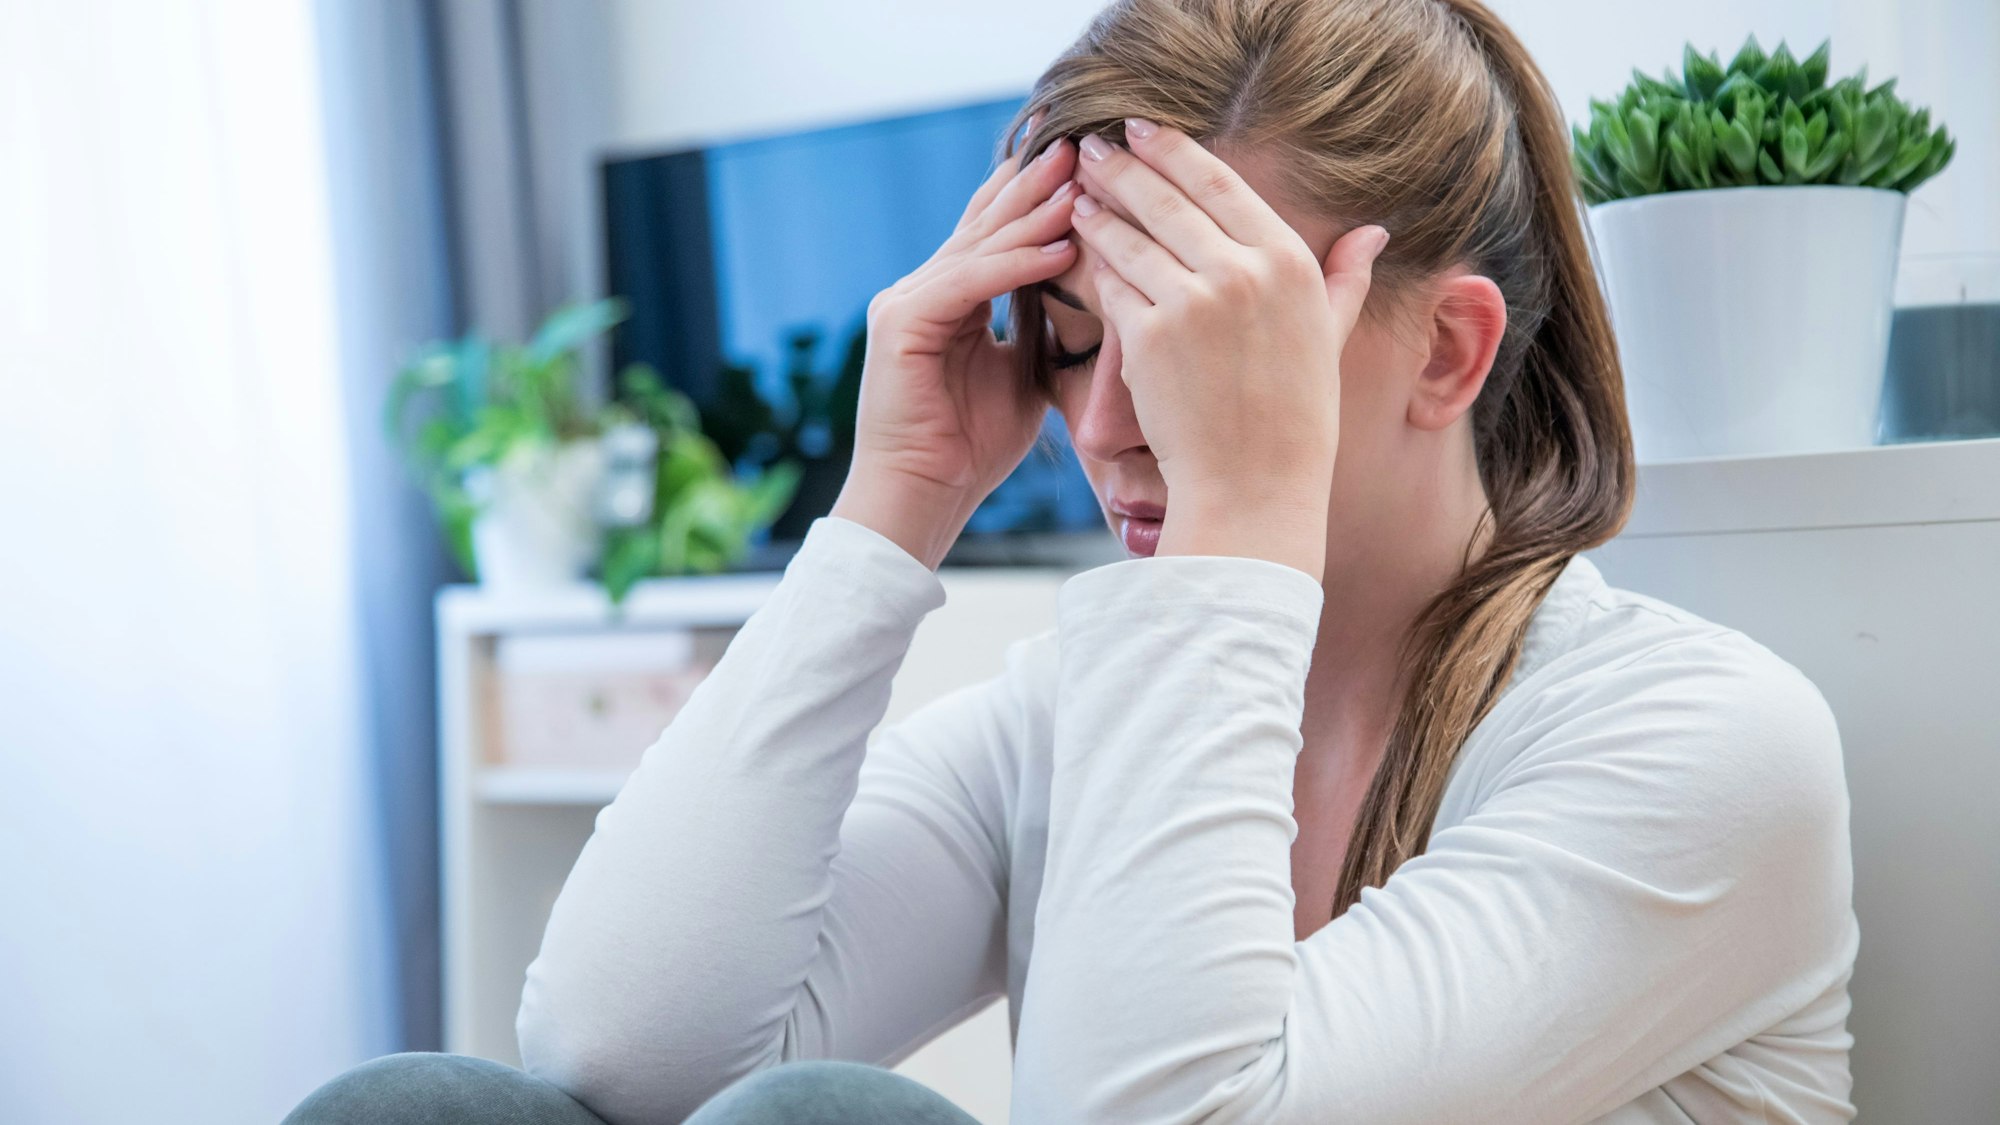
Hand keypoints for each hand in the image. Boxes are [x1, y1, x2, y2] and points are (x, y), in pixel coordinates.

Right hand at [832, 114, 1082, 568]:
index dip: (1037, 201)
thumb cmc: (971, 450)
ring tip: (1081, 183)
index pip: (994, 235)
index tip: (1088, 171)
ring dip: (1034, 215)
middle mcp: (921, 289)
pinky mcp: (902, 323)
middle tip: (1083, 146)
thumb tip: (1086, 292)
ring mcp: (906, 301)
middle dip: (1035, 186)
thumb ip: (1040, 330)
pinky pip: (969, 282)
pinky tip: (1060, 247)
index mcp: (946, 299)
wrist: (922, 498)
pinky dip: (1016, 264)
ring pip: (979, 245)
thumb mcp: (1022, 377)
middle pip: (985, 225)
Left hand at [1067, 119, 1387, 579]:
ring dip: (1097, 210)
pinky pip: (1112, 286)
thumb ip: (1345, 279)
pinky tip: (1078, 250)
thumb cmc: (1295, 417)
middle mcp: (1243, 272)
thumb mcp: (1329, 338)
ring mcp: (1192, 302)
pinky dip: (1093, 266)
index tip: (1141, 129)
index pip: (1219, 183)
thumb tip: (1375, 233)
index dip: (1173, 149)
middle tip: (1090, 148)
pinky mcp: (1149, 338)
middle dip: (1121, 167)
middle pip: (1166, 198)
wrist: (1255, 486)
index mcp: (1289, 262)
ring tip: (1077, 194)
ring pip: (1129, 238)